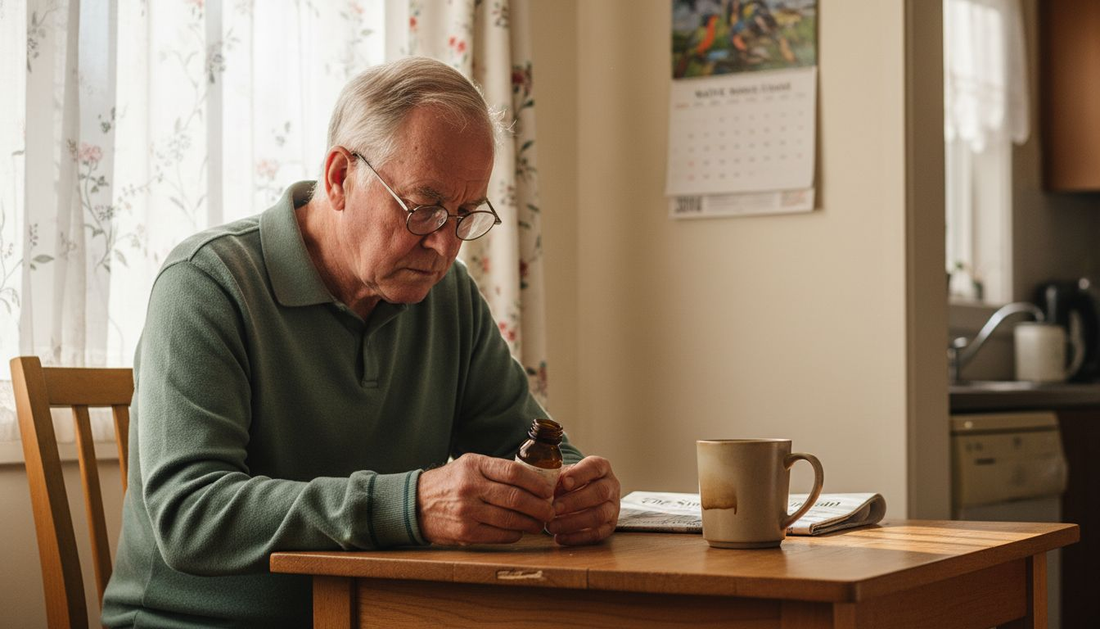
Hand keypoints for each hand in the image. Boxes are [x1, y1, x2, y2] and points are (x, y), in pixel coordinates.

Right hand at [417, 453, 556, 544]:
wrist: (416, 504)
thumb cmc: (450, 482)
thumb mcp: (469, 466)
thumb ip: (497, 470)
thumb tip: (535, 479)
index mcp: (474, 465)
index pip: (514, 472)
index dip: (536, 482)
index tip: (548, 490)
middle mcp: (470, 487)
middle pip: (516, 498)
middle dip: (540, 506)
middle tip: (550, 510)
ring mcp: (467, 511)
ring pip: (510, 519)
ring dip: (531, 523)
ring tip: (540, 523)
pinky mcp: (465, 532)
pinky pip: (499, 535)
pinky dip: (515, 534)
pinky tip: (520, 531)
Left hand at [546, 456, 619, 545]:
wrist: (582, 495)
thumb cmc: (571, 482)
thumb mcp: (565, 474)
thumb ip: (558, 478)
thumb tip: (546, 488)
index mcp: (601, 467)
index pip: (595, 467)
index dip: (580, 474)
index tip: (564, 482)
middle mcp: (611, 486)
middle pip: (599, 492)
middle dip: (575, 502)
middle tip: (554, 509)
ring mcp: (613, 507)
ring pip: (599, 515)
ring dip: (573, 522)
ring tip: (552, 526)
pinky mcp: (610, 526)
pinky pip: (597, 534)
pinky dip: (577, 537)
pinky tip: (559, 537)